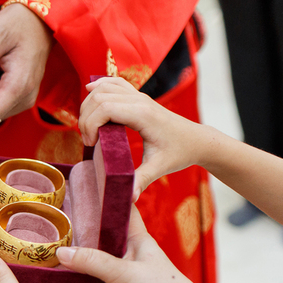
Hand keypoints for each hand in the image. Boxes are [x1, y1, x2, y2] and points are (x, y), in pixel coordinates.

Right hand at [52, 206, 209, 282]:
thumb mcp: (125, 272)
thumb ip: (92, 261)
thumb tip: (60, 252)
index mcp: (136, 240)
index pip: (118, 212)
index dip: (102, 201)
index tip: (79, 191)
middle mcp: (127, 257)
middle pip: (96, 245)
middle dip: (74, 242)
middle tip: (48, 234)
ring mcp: (121, 280)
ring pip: (90, 272)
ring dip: (71, 273)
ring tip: (45, 267)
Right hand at [79, 76, 203, 200]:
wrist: (196, 140)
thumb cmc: (179, 153)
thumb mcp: (160, 168)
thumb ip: (141, 181)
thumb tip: (127, 198)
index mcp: (143, 115)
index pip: (105, 108)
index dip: (90, 125)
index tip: (91, 145)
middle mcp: (140, 100)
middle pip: (99, 97)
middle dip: (85, 118)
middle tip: (89, 141)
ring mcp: (138, 96)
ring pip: (103, 88)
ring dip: (88, 105)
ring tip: (89, 127)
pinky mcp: (137, 96)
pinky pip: (113, 83)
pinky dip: (99, 86)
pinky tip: (90, 91)